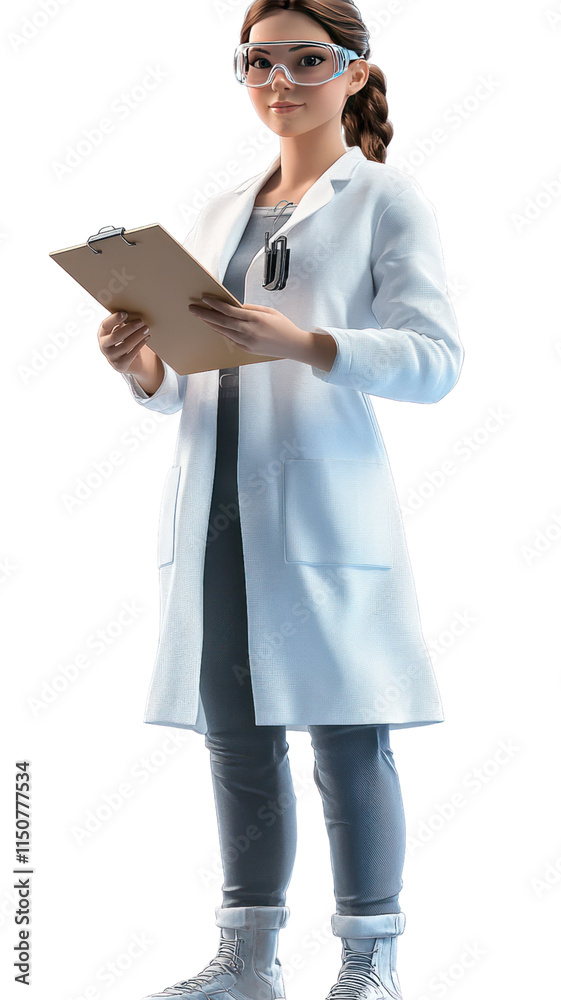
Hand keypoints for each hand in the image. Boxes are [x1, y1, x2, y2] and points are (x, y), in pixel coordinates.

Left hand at [188, 295, 312, 363]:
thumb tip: (234, 306)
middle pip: (221, 321)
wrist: (292, 345)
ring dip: (210, 323)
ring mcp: (247, 342)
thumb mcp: (268, 311)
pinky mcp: (246, 349)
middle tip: (192, 309)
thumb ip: (250, 308)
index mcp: (255, 318)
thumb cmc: (283, 326)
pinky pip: (230, 338)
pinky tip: (214, 325)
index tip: (204, 298)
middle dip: (205, 314)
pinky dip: (221, 331)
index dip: (215, 304)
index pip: (229, 310)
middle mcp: (249, 331)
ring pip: (223, 331)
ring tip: (199, 316)